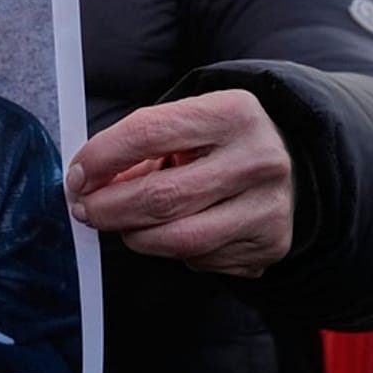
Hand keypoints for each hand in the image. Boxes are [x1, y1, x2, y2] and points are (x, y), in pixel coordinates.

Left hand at [66, 90, 293, 277]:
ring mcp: (267, 208)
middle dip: (108, 208)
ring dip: (134, 235)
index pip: (148, 134)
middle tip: (85, 209)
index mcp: (231, 113)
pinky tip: (174, 230)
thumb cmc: (221, 138)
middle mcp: (257, 160)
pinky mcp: (268, 246)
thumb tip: (88, 181)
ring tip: (121, 223)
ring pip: (177, 239)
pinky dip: (173, 249)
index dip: (101, 158)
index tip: (76, 175)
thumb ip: (140, 145)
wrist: (295, 160)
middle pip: (160, 197)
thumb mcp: (188, 121)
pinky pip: (200, 259)